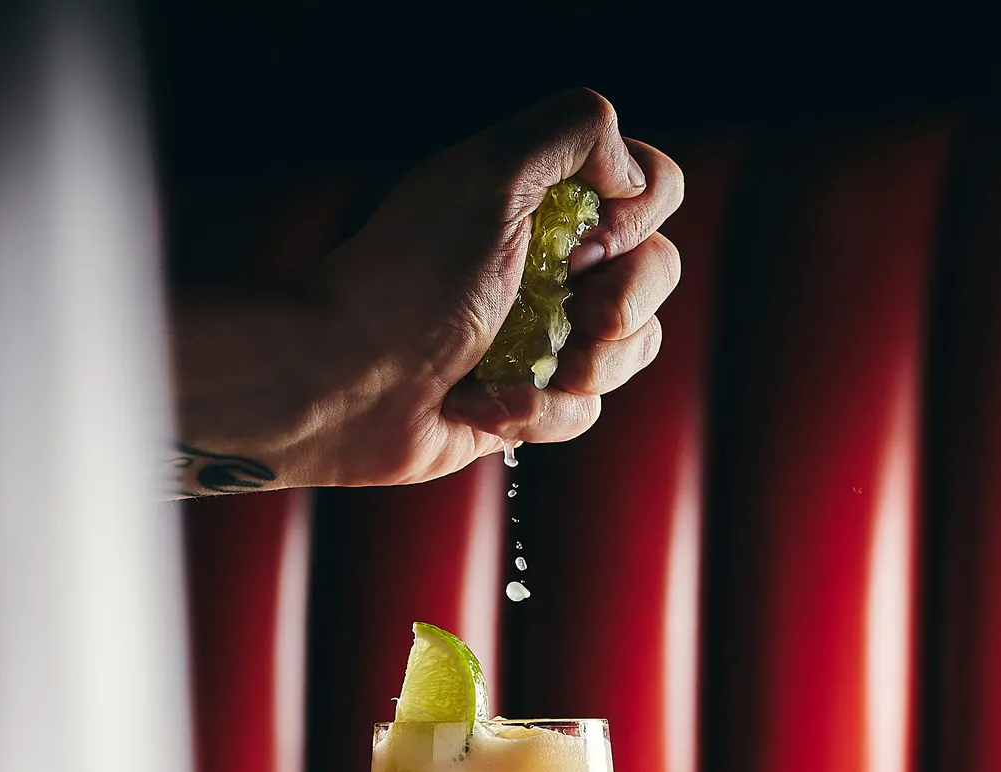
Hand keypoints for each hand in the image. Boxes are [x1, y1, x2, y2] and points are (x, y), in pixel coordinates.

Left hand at [170, 89, 684, 491]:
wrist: (341, 381)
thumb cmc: (410, 277)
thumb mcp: (491, 172)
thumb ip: (576, 130)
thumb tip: (629, 175)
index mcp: (542, 201)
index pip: (651, 187)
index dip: (637, 215)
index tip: (585, 237)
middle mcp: (547, 263)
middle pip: (658, 270)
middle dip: (627, 298)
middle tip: (578, 310)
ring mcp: (538, 335)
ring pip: (632, 347)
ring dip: (588, 363)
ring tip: (523, 369)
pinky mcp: (523, 403)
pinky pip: (582, 411)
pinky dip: (536, 411)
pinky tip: (479, 405)